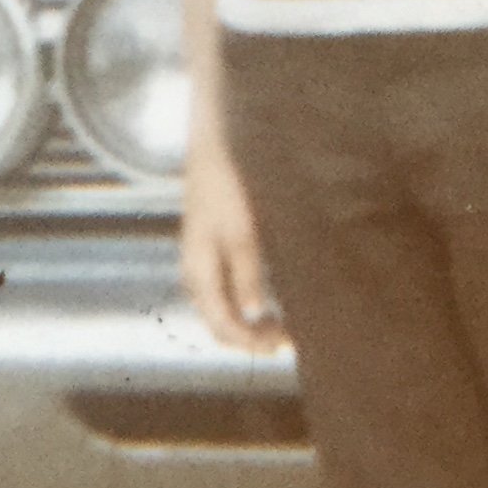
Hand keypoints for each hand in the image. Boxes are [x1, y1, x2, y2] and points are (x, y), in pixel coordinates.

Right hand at [180, 137, 284, 352]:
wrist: (215, 142)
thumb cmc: (228, 182)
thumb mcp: (241, 228)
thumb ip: (247, 271)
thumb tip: (254, 316)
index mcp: (198, 270)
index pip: (221, 325)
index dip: (251, 343)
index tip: (286, 345)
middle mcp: (196, 272)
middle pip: (220, 322)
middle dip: (252, 338)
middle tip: (291, 340)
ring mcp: (202, 261)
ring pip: (223, 308)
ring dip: (251, 322)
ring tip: (286, 324)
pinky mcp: (212, 249)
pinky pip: (226, 291)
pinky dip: (248, 303)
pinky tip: (272, 298)